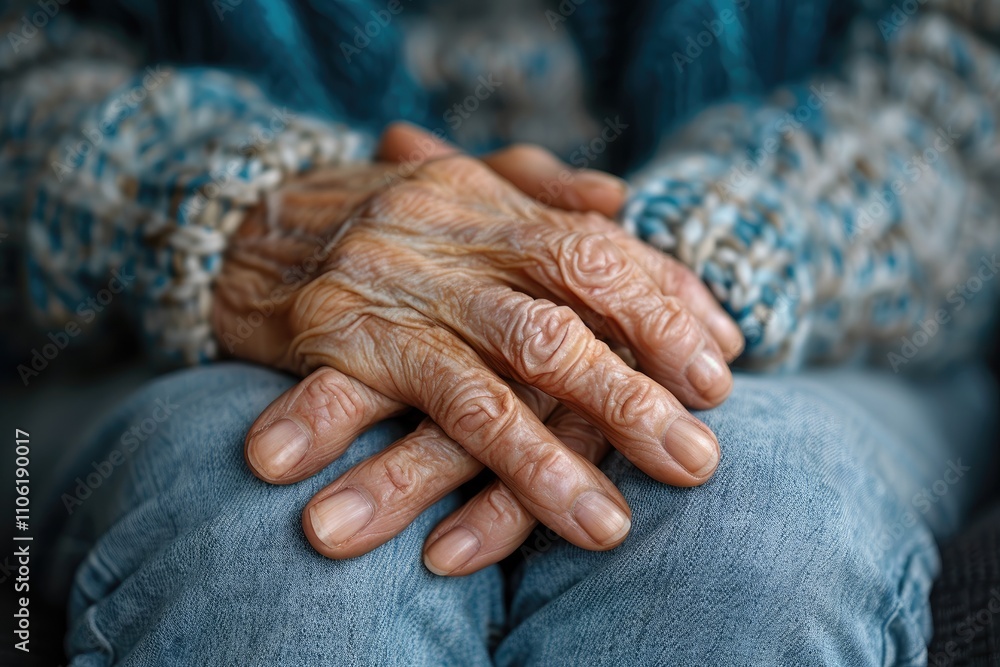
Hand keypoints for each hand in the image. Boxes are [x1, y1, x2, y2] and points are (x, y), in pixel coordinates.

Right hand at [214, 123, 742, 572]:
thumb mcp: (465, 182)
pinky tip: (427, 545)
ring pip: (479, 389)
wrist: (249, 214)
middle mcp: (443, 247)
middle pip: (555, 329)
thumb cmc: (381, 213)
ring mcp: (385, 294)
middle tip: (698, 461)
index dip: (665, 312)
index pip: (597, 256)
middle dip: (631, 401)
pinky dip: (385, 464)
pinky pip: (363, 408)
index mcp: (488, 208)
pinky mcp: (325, 337)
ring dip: (543, 465)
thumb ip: (544, 188)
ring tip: (608, 529)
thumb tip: (623, 200)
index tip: (718, 373)